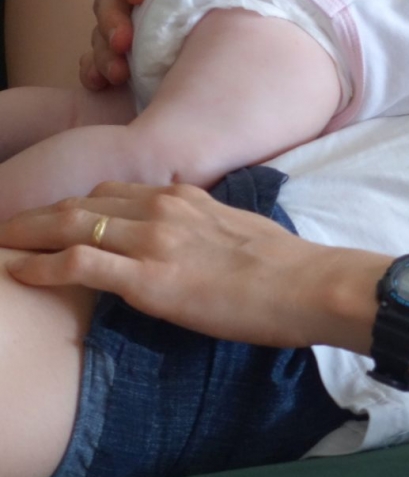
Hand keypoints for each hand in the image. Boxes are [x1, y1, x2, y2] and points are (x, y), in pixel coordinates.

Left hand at [1, 182, 383, 351]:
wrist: (309, 284)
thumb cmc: (286, 267)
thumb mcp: (239, 229)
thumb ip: (204, 225)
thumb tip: (188, 234)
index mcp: (186, 197)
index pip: (113, 192)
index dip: (73, 205)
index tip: (49, 217)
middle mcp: (164, 208)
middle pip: (81, 204)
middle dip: (35, 215)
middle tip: (4, 227)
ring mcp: (154, 241)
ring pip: (70, 226)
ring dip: (24, 235)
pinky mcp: (150, 279)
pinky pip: (79, 265)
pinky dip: (39, 266)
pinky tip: (15, 271)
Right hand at [79, 0, 220, 89]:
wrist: (256, 18)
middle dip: (112, 20)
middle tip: (123, 42)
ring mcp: (130, 22)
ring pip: (101, 32)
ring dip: (104, 52)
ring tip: (119, 74)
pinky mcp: (128, 53)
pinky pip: (100, 60)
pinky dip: (96, 70)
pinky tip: (101, 83)